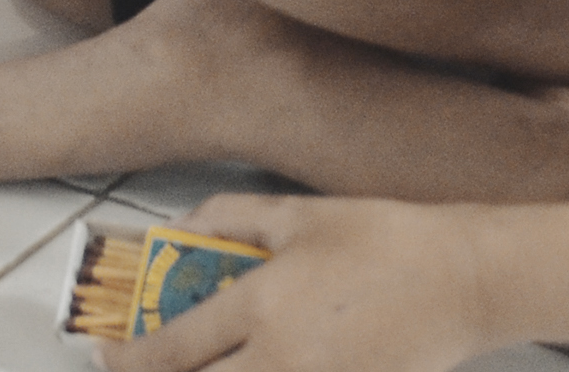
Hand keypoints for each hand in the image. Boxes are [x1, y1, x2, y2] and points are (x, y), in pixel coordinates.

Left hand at [102, 196, 499, 371]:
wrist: (464, 280)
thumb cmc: (383, 239)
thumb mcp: (296, 214)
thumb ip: (227, 219)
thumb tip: (177, 229)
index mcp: (262, 305)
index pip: (174, 349)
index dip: (127, 360)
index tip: (104, 354)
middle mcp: (282, 360)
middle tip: (136, 371)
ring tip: (195, 369)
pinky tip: (251, 370)